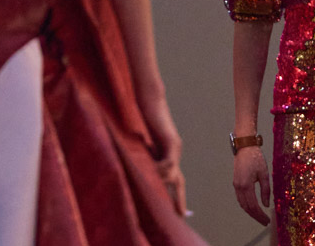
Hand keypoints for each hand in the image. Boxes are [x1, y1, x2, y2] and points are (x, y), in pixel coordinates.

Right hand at [143, 99, 188, 214]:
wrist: (149, 100)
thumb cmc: (142, 118)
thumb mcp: (140, 143)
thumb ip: (142, 157)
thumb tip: (135, 172)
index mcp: (167, 154)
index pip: (174, 179)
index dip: (176, 195)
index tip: (178, 212)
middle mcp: (174, 152)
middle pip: (179, 180)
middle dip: (178, 198)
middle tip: (179, 214)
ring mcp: (175, 147)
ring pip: (173, 174)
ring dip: (161, 182)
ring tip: (151, 185)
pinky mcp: (172, 141)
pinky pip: (169, 162)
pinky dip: (162, 170)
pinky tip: (153, 171)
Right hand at [232, 143, 272, 224]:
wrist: (245, 148)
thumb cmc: (256, 159)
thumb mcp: (264, 174)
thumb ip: (265, 190)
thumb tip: (266, 204)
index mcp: (246, 185)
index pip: (253, 206)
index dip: (260, 215)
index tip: (267, 220)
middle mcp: (239, 187)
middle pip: (247, 207)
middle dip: (256, 216)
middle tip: (264, 222)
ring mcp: (236, 186)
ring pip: (242, 204)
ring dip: (250, 212)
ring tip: (260, 216)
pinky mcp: (236, 183)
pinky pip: (240, 198)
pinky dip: (246, 205)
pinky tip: (253, 207)